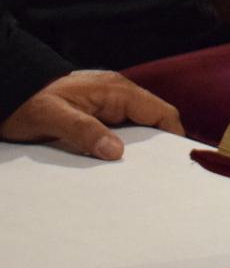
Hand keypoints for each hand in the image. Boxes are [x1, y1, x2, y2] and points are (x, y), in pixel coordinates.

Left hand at [1, 70, 182, 159]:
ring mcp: (108, 105)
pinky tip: (115, 166)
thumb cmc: (28, 102)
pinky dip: (122, 148)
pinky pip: (120, 132)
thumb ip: (83, 130)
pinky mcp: (98, 115)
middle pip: (153, 122)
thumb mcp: (51, 117)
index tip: (175, 162)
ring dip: (138, 150)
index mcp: (116, 91)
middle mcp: (118, 96)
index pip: (161, 112)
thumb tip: (116, 152)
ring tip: (137, 176)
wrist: (10, 91)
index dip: (173, 136)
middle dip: (157, 148)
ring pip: (137, 129)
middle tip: (156, 176)